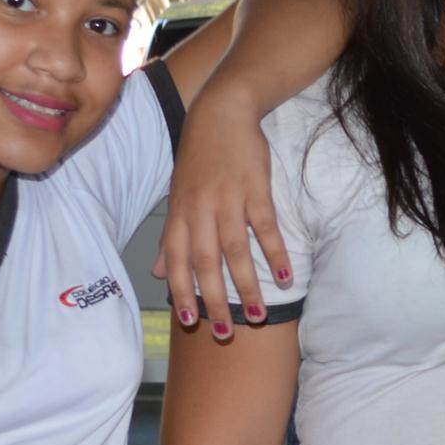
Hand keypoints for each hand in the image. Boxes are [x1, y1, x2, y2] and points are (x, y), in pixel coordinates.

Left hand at [153, 86, 290, 340]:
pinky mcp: (255, 188)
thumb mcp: (177, 195)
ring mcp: (227, 199)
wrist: (220, 111)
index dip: (182, 290)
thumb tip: (159, 272)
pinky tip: (285, 277)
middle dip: (215, 300)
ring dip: (247, 286)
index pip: (176, 259)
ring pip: (235, 250)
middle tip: (226, 332)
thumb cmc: (198, 157)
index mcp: (179, 212)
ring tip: (259, 316)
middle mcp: (199, 209)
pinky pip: (265, 227)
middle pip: (205, 262)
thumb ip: (171, 236)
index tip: (190, 321)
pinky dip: (274, 252)